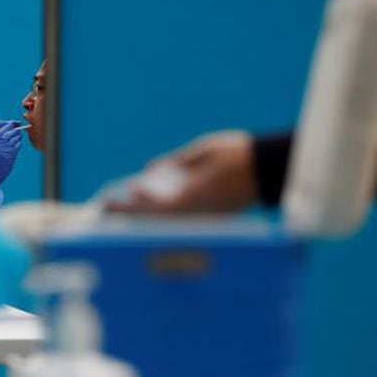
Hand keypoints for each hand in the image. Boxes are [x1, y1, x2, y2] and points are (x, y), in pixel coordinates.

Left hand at [104, 131, 257, 213]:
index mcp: (194, 195)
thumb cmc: (236, 155)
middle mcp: (197, 212)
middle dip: (130, 216)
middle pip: (156, 220)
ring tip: (121, 214)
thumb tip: (149, 172)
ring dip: (143, 220)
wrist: (269, 170)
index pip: (155, 206)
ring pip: (166, 225)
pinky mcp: (211, 221)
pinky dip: (161, 219)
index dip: (134, 204)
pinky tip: (147, 213)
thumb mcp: (203, 151)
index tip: (117, 198)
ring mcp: (204, 219)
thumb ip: (176, 163)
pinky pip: (180, 223)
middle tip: (107, 212)